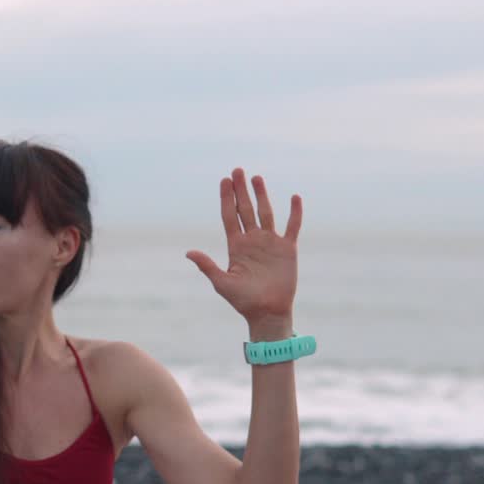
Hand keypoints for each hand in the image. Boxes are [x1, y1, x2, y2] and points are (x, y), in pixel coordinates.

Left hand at [186, 168, 299, 321]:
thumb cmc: (243, 301)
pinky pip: (292, 226)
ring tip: (256, 178)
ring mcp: (270, 243)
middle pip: (245, 210)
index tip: (224, 180)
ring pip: (266, 213)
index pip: (229, 216)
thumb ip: (207, 266)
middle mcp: (252, 241)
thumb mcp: (222, 283)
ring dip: (261, 195)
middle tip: (237, 170)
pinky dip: (294, 213)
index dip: (227, 198)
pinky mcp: (287, 249)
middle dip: (241, 191)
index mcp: (236, 246)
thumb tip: (188, 252)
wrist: (267, 313)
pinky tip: (294, 197)